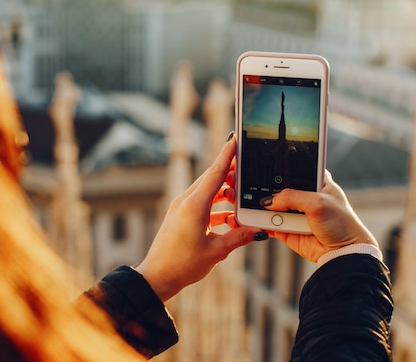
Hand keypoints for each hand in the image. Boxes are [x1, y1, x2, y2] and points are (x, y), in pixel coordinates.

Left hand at [135, 134, 263, 301]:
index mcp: (194, 205)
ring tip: (242, 196)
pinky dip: (216, 206)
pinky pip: (202, 203)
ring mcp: (181, 207)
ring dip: (224, 192)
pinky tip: (230, 217)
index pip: (215, 172)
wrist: (157, 276)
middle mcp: (186, 201)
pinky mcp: (180, 215)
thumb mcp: (217, 251)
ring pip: (207, 191)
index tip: (235, 138)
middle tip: (248, 166)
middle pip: (212, 178)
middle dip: (230, 172)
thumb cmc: (182, 265)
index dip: (227, 154)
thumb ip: (239, 237)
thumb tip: (259, 230)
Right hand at [257, 171, 378, 261]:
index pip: (294, 168)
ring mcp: (294, 212)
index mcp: (316, 181)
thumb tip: (268, 201)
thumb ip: (292, 196)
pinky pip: (268, 223)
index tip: (264, 168)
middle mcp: (303, 195)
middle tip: (254, 188)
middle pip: (278, 187)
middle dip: (266, 189)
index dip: (280, 168)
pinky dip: (261, 222)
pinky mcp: (286, 228)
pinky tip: (253, 219)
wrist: (343, 252)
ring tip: (251, 205)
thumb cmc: (341, 223)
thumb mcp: (318, 203)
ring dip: (261, 207)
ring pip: (271, 205)